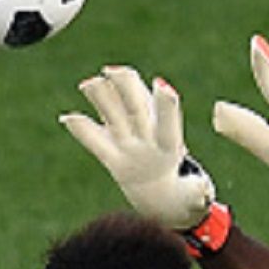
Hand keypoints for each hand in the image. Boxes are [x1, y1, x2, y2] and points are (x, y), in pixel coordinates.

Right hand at [61, 66, 216, 229]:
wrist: (162, 197)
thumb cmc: (183, 195)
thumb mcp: (193, 195)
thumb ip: (197, 191)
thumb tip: (202, 190)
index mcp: (169, 146)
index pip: (168, 122)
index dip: (166, 106)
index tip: (162, 86)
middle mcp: (148, 136)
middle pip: (136, 107)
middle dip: (126, 87)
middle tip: (113, 71)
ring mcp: (129, 141)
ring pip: (114, 114)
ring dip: (101, 97)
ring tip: (88, 84)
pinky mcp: (111, 152)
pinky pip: (94, 139)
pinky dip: (81, 129)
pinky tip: (66, 118)